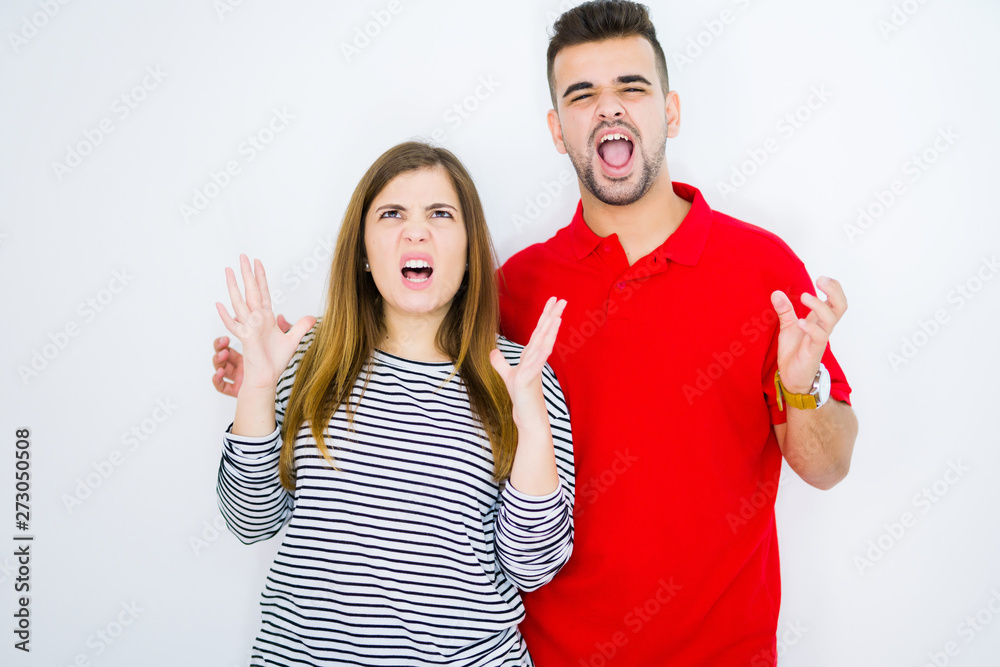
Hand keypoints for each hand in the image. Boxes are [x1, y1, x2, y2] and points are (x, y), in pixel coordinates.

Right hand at [214, 254, 315, 392]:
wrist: (267, 377)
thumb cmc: (275, 361)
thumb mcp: (293, 340)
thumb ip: (301, 327)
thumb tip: (312, 317)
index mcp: (265, 318)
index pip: (262, 292)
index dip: (260, 278)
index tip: (257, 262)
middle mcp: (256, 319)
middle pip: (250, 291)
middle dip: (246, 274)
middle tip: (242, 256)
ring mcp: (249, 327)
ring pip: (240, 302)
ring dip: (234, 287)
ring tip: (228, 271)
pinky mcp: (246, 338)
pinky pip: (234, 325)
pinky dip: (227, 316)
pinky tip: (219, 304)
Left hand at [490, 296, 566, 423]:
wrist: (527, 416)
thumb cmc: (521, 397)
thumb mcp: (507, 376)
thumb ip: (500, 363)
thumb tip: (493, 351)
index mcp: (530, 355)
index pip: (538, 331)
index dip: (545, 315)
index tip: (553, 301)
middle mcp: (535, 358)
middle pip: (544, 332)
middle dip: (553, 315)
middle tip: (562, 299)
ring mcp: (534, 366)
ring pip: (544, 343)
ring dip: (551, 329)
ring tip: (558, 314)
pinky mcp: (530, 377)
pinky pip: (538, 361)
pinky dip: (543, 350)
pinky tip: (548, 342)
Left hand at [771, 276, 846, 393]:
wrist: (792, 376)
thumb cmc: (795, 351)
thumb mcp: (787, 326)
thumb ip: (785, 310)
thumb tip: (776, 292)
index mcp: (819, 320)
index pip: (835, 300)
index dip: (833, 287)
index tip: (822, 277)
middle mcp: (823, 327)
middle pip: (840, 306)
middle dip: (834, 291)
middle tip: (821, 280)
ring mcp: (820, 338)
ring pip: (831, 319)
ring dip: (819, 305)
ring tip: (804, 297)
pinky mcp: (814, 351)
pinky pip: (819, 337)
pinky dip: (810, 328)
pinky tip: (799, 322)